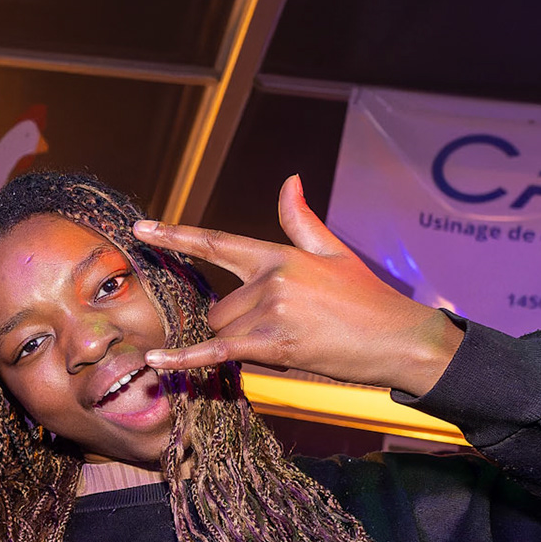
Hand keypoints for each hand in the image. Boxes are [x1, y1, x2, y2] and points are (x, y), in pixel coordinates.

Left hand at [132, 174, 464, 397]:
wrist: (400, 339)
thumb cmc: (367, 298)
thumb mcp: (334, 252)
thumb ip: (301, 221)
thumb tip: (289, 180)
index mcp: (279, 255)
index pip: (217, 242)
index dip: (175, 235)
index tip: (141, 228)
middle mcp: (270, 279)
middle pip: (217, 306)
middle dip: (234, 323)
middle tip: (281, 329)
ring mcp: (270, 310)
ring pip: (221, 331)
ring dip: (240, 343)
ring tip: (288, 342)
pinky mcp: (273, 343)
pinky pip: (216, 352)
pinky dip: (185, 360)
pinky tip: (153, 361)